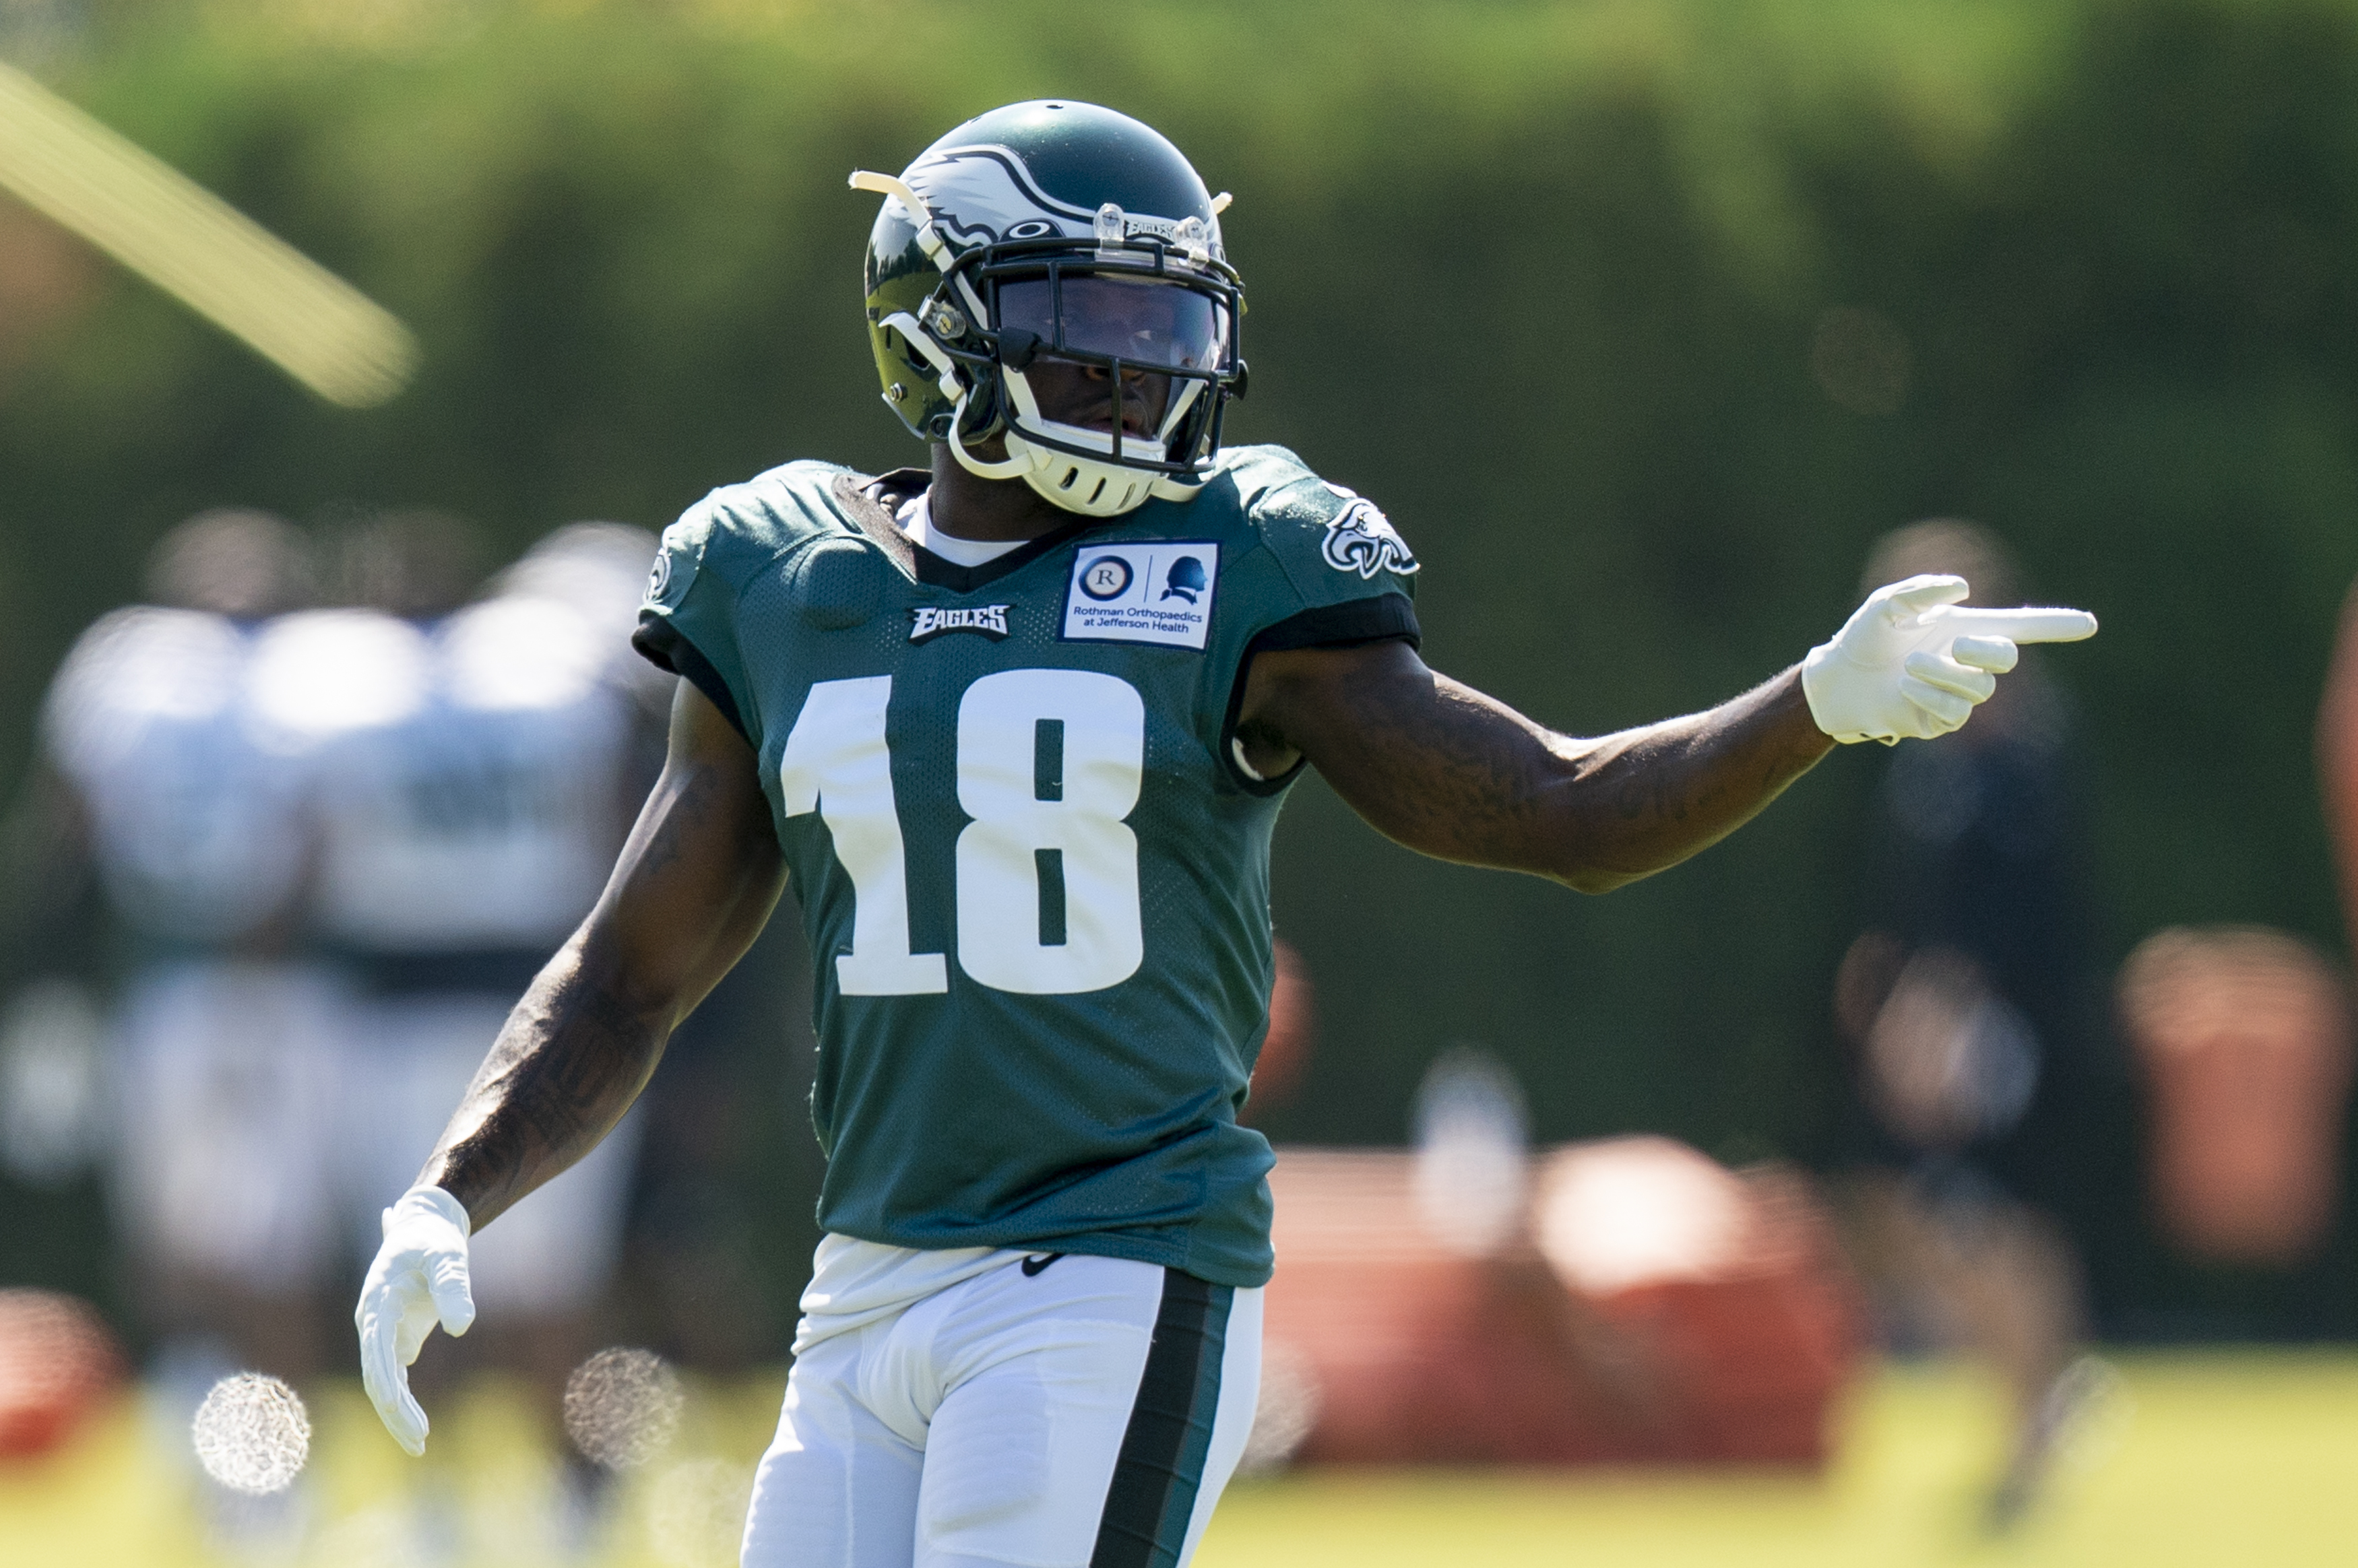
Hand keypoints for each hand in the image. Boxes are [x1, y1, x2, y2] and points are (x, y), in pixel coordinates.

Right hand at [354, 1185, 474, 1456]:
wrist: (427, 1226)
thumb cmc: (435, 1239)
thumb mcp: (448, 1256)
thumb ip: (454, 1286)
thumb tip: (462, 1327)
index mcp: (377, 1301)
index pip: (376, 1350)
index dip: (386, 1381)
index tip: (398, 1406)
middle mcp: (373, 1321)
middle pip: (376, 1374)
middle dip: (393, 1410)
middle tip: (420, 1440)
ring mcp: (382, 1332)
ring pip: (383, 1381)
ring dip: (397, 1412)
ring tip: (421, 1444)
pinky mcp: (397, 1338)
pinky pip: (395, 1377)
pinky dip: (403, 1402)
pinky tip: (417, 1428)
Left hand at [1802, 574, 2096, 743]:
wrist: (1839, 679)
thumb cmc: (1864, 637)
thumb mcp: (1887, 604)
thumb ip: (1922, 590)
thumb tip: (1962, 589)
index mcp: (1965, 628)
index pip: (2022, 627)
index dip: (2056, 625)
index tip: (2091, 625)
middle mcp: (1967, 661)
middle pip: (2007, 658)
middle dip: (1986, 650)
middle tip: (1956, 645)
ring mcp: (1958, 693)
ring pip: (1981, 688)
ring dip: (1945, 674)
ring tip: (1908, 668)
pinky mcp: (1942, 722)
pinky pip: (1957, 712)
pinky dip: (1930, 696)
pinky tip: (1905, 688)